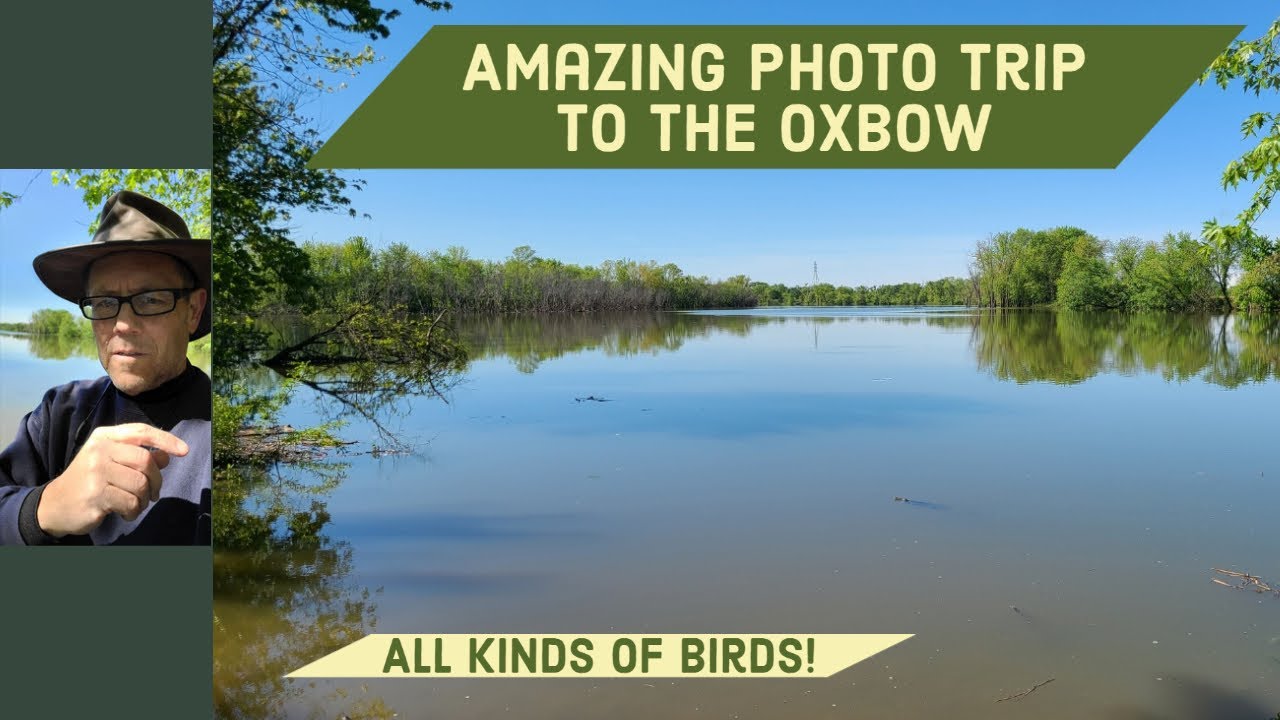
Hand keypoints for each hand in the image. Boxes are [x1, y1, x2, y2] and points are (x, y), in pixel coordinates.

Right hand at [36, 423, 189, 537]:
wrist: (56, 504)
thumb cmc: (91, 481)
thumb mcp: (112, 461)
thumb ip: (138, 456)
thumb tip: (168, 455)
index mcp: (104, 437)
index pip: (142, 432)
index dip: (166, 440)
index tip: (184, 451)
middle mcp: (99, 450)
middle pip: (146, 461)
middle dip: (156, 480)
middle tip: (153, 493)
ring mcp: (95, 472)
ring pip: (140, 484)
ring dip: (144, 499)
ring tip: (136, 504)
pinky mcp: (95, 495)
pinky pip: (131, 502)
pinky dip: (134, 511)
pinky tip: (125, 512)